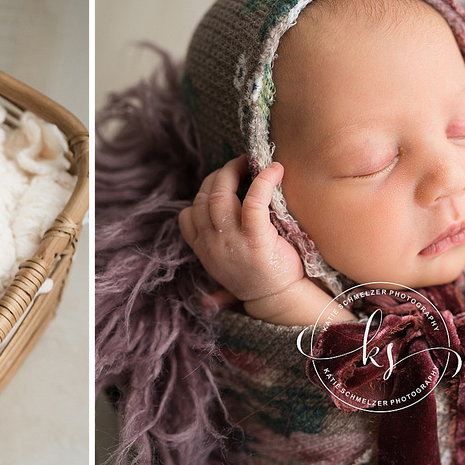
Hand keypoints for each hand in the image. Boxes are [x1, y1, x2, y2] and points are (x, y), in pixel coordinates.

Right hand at [178, 156, 304, 308]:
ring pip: (220, 194)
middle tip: (239, 165)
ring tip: (251, 163)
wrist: (278, 301)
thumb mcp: (224, 273)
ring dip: (233, 171)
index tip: (219, 187)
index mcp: (203, 250)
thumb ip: (213, 262)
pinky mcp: (256, 238)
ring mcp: (231, 240)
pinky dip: (264, 180)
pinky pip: (254, 200)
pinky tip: (275, 170)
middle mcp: (212, 243)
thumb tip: (204, 295)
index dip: (201, 195)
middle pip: (204, 197)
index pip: (186, 216)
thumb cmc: (256, 282)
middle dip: (219, 174)